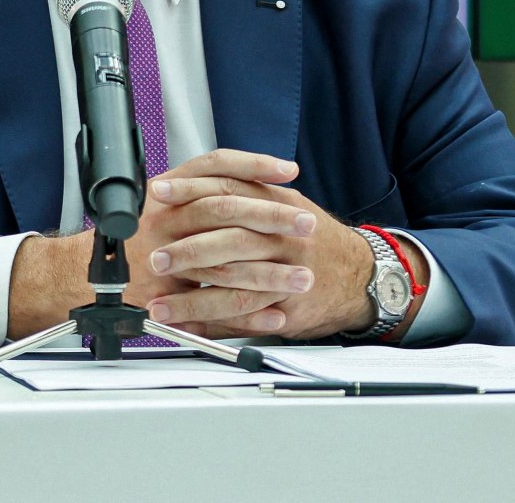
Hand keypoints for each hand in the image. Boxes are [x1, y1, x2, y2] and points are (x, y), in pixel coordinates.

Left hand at [125, 149, 376, 339]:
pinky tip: (188, 328)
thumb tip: (190, 190)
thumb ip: (245, 193)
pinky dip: (215, 323)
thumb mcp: (285, 204)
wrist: (359, 274)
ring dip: (191, 297)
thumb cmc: (313, 239)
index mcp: (276, 202)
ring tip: (159, 305)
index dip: (189, 189)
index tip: (157, 195)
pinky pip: (245, 315)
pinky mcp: (288, 305)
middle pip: (229, 236)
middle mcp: (282, 234)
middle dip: (187, 249)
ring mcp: (287, 271)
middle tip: (155, 259)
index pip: (227, 186)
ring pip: (234, 282)